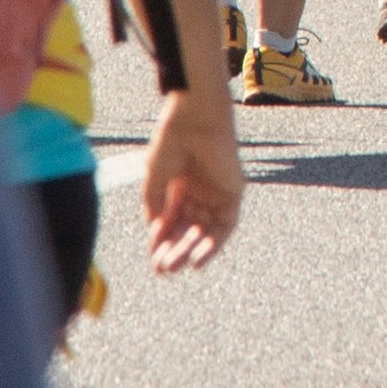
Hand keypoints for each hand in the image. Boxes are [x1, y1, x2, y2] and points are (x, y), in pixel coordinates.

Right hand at [138, 89, 241, 271]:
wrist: (193, 118)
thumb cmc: (172, 141)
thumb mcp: (156, 179)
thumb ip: (155, 205)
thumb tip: (155, 232)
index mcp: (178, 185)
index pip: (171, 222)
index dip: (162, 242)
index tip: (152, 260)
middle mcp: (199, 191)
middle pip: (188, 230)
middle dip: (174, 250)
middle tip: (162, 269)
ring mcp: (216, 192)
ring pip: (205, 231)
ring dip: (190, 251)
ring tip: (175, 267)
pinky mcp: (233, 192)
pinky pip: (226, 225)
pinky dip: (213, 245)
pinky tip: (198, 261)